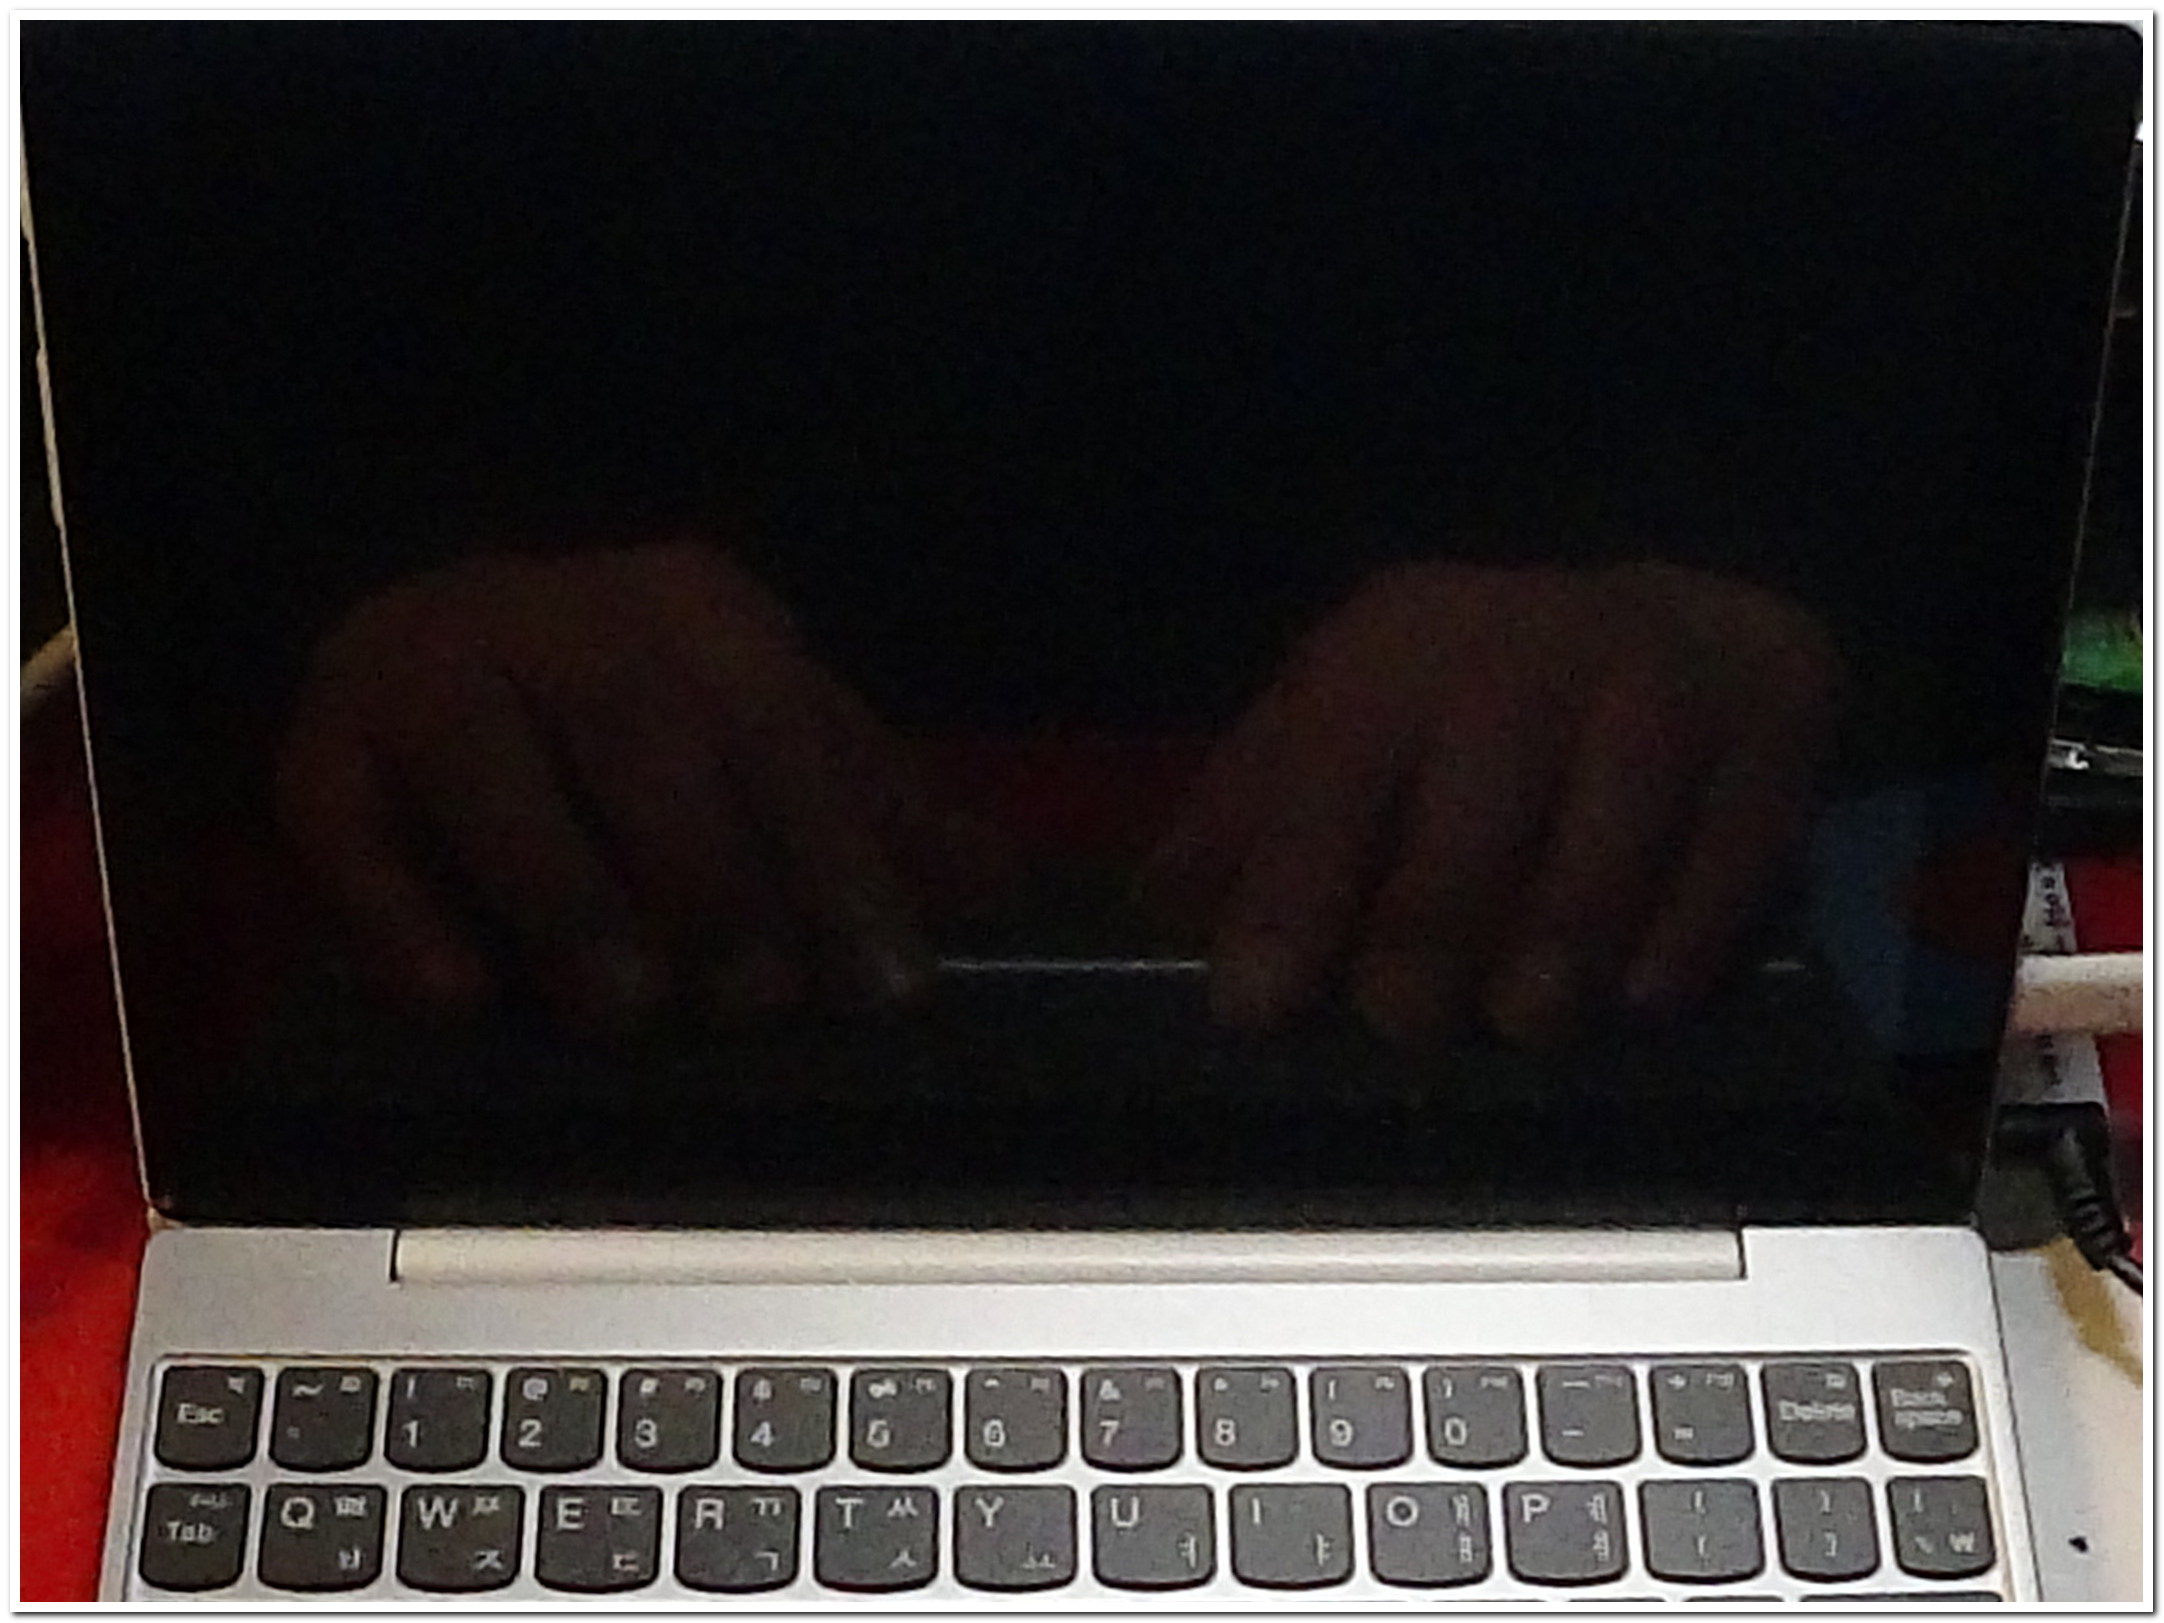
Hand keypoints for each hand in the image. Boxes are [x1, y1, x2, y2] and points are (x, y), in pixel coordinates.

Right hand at [277, 539, 997, 1029]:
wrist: (435, 637)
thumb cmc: (635, 710)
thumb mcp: (766, 738)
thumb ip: (868, 806)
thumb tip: (995, 887)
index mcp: (695, 610)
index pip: (780, 726)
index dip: (837, 857)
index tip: (885, 983)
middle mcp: (559, 615)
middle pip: (641, 736)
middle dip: (711, 876)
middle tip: (760, 1005)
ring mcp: (425, 668)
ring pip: (490, 765)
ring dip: (564, 891)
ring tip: (628, 1009)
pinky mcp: (321, 746)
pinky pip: (348, 825)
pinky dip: (400, 912)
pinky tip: (457, 1000)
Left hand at [1141, 559, 1841, 1045]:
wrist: (1672, 622)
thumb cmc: (1473, 702)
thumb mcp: (1345, 722)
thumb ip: (1252, 814)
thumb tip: (1158, 915)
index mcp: (1401, 644)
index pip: (1332, 770)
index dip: (1289, 894)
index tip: (1255, 1005)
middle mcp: (1528, 643)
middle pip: (1471, 807)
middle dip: (1425, 933)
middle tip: (1403, 1026)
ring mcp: (1659, 679)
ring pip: (1607, 827)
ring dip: (1555, 945)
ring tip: (1521, 1025)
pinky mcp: (1774, 722)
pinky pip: (1734, 844)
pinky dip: (1683, 931)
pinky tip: (1639, 996)